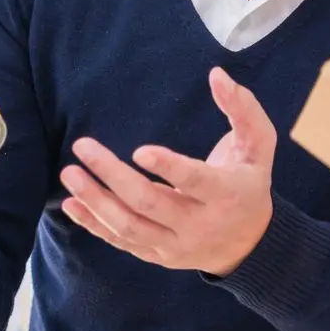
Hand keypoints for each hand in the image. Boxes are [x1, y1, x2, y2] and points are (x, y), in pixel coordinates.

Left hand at [60, 68, 274, 276]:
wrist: (249, 242)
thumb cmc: (249, 181)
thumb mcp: (259, 145)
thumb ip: (243, 109)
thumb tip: (217, 75)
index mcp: (227, 194)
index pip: (196, 182)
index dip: (169, 168)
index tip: (139, 150)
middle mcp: (199, 224)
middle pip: (150, 202)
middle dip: (113, 175)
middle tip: (82, 146)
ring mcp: (176, 244)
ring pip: (130, 227)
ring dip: (96, 201)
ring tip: (70, 174)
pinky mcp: (158, 255)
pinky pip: (121, 241)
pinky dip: (93, 224)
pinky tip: (71, 203)